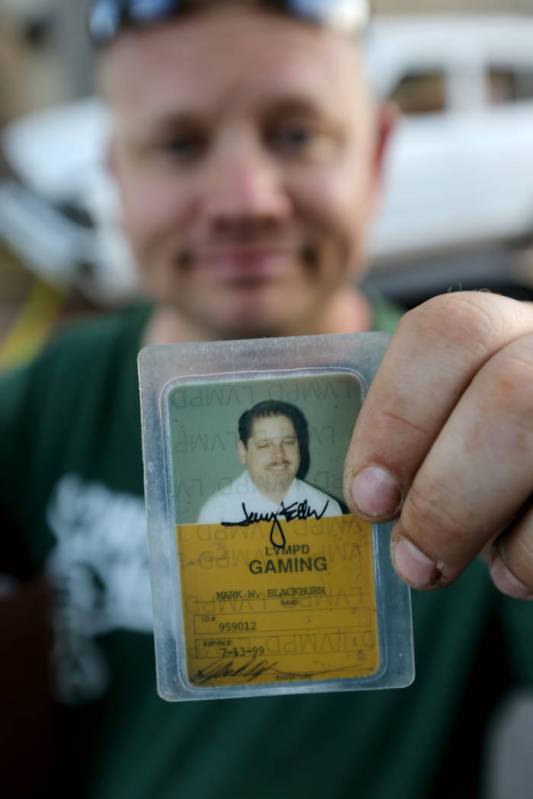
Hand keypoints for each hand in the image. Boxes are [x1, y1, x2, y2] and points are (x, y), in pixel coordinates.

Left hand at [343, 292, 532, 598]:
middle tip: (411, 558)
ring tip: (458, 568)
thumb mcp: (446, 428)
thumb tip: (360, 497)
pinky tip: (516, 570)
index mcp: (500, 330)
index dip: (397, 416)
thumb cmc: (481, 459)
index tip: (368, 496)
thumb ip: (413, 441)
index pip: (447, 332)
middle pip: (509, 397)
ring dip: (493, 534)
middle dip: (446, 495)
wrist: (531, 475)